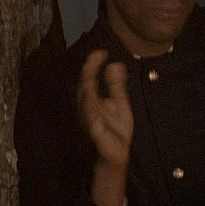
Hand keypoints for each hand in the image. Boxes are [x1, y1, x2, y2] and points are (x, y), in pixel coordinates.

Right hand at [76, 49, 133, 205]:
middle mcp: (87, 108)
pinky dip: (91, 106)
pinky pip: (91, 118)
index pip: (90, 80)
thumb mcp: (120, 103)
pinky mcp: (95, 131)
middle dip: (88, 70)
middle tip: (96, 54)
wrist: (118, 153)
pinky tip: (92, 95)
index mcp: (93, 101)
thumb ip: (117, 85)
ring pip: (85, 100)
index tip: (101, 51)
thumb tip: (115, 63)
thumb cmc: (116, 129)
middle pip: (84, 86)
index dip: (93, 65)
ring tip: (91, 69)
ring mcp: (89, 120)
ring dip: (87, 84)